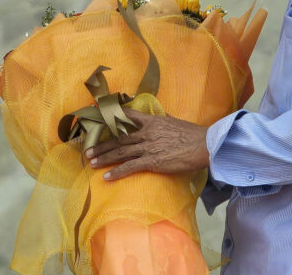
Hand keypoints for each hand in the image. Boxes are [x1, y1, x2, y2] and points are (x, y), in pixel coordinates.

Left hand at [84, 109, 209, 180]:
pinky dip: (117, 172)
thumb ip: (163, 119)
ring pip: (120, 152)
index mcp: (151, 121)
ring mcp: (148, 147)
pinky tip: (106, 177)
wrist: (204, 145)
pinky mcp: (152, 162)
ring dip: (104, 158)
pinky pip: (130, 167)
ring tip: (91, 162)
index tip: (98, 119)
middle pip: (118, 139)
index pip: (126, 117)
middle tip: (87, 151)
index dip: (110, 118)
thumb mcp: (174, 121)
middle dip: (102, 145)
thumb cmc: (192, 134)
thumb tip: (161, 115)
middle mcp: (146, 133)